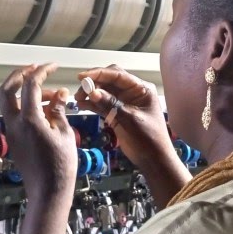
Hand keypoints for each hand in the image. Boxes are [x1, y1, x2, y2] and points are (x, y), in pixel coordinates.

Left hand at [0, 64, 77, 202]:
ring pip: (9, 102)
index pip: (31, 85)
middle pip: (6, 90)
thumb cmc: (61, 166)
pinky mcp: (14, 139)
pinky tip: (46, 110)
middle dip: (19, 75)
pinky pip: (15, 115)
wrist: (48, 191)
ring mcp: (12, 132)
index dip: (42, 71)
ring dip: (26, 92)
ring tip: (52, 95)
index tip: (53, 66)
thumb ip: (59, 110)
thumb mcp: (65, 134)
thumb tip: (60, 93)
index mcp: (29, 119)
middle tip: (35, 69)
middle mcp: (14, 123)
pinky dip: (26, 106)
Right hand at [75, 66, 189, 207]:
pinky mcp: (117, 113)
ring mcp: (124, 102)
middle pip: (109, 81)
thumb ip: (112, 105)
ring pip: (104, 92)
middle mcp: (132, 92)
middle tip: (79, 91)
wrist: (154, 160)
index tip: (82, 76)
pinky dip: (92, 104)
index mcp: (141, 89)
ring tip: (78, 99)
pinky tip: (81, 105)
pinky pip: (102, 104)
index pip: (118, 75)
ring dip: (90, 93)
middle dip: (93, 83)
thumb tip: (93, 92)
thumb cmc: (148, 139)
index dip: (99, 73)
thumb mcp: (130, 120)